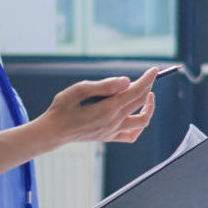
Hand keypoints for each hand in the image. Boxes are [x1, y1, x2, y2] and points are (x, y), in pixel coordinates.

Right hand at [42, 68, 159, 145]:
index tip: (154, 70)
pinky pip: (131, 136)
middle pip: (140, 103)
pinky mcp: (108, 137)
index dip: (147, 79)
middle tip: (149, 77)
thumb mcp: (79, 90)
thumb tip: (126, 81)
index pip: (135, 91)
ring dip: (148, 108)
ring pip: (141, 122)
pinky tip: (135, 116)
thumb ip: (104, 85)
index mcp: (108, 108)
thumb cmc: (62, 108)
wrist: (53, 132)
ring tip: (147, 95)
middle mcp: (114, 122)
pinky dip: (138, 126)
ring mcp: (112, 131)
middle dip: (148, 87)